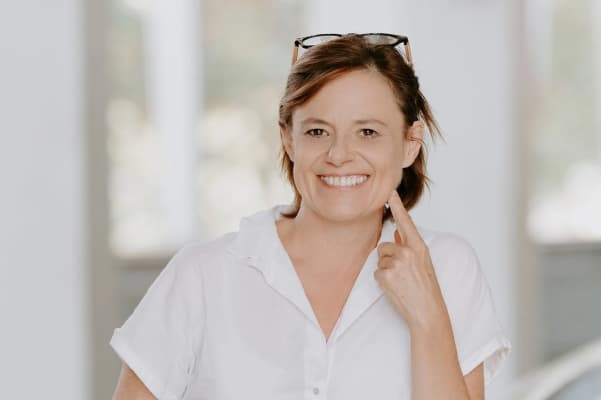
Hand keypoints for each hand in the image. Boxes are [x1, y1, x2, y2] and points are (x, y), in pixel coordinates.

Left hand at [374, 189, 448, 330]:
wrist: (428, 311)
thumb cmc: (426, 288)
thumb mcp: (422, 262)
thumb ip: (409, 245)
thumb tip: (397, 232)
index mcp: (419, 246)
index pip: (405, 222)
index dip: (397, 206)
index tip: (390, 192)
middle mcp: (408, 251)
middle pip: (384, 246)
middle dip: (388, 258)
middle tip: (402, 274)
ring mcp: (397, 263)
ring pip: (380, 259)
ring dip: (386, 270)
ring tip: (401, 281)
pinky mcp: (386, 275)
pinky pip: (376, 272)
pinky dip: (382, 281)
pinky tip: (395, 288)